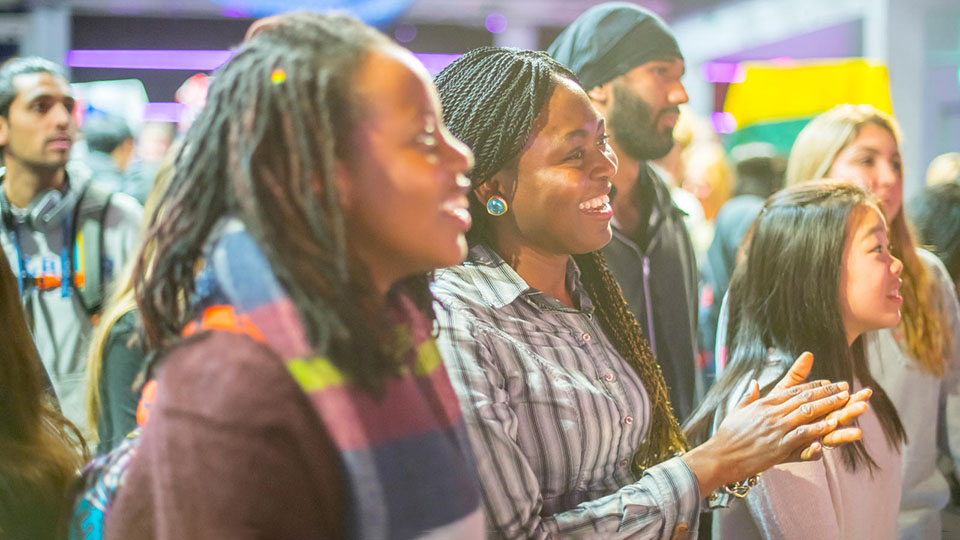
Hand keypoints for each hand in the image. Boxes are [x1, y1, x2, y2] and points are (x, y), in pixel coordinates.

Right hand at [682, 352, 869, 494]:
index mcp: (764, 403)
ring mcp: (776, 428)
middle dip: (827, 392)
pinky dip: (818, 428)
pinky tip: (832, 424)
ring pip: (807, 412)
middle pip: (805, 398)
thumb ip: (749, 396)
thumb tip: (754, 382)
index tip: (829, 382)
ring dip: (829, 405)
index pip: (793, 390)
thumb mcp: (737, 410)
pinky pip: (802, 434)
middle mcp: (772, 412)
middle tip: (846, 387)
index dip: (813, 385)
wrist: (720, 455)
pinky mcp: (779, 445)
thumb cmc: (727, 435)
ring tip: (846, 400)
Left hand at [770, 352, 870, 458]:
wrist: (756, 434)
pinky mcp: (799, 453)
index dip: (853, 397)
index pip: (840, 403)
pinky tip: (817, 448)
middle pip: (840, 419)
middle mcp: (819, 426)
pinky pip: (810, 454)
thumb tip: (808, 354)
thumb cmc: (774, 411)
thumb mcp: (784, 391)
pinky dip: (814, 451)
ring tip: (857, 433)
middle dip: (852, 412)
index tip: (867, 392)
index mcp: (819, 411)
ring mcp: (811, 440)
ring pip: (831, 438)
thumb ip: (797, 376)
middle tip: (864, 406)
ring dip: (843, 436)